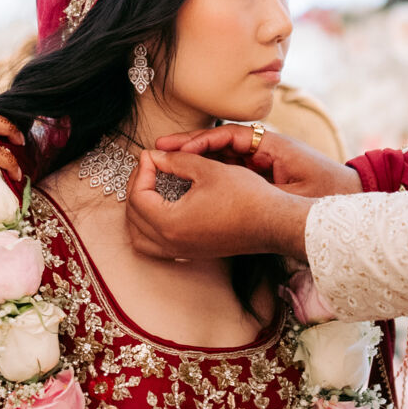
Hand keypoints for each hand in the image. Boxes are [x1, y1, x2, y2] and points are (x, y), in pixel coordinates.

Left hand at [124, 150, 311, 260]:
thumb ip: (175, 161)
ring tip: (150, 188)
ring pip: (140, 238)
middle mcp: (172, 243)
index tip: (152, 154)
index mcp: (170, 223)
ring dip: (138, 213)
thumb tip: (154, 157)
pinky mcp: (193, 253)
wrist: (274, 222)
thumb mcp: (207, 169)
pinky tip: (163, 209)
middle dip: (136, 188)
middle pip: (134, 217)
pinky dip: (150, 229)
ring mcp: (182, 252)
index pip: (138, 196)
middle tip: (149, 167)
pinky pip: (157, 247)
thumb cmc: (246, 196)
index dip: (142, 170)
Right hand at [154, 124, 361, 199]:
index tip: (175, 147)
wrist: (350, 197)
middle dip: (189, 145)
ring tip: (165, 163)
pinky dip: (208, 171)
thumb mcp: (297, 189)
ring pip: (220, 155)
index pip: (229, 135)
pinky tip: (187, 181)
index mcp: (273, 144)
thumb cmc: (329, 191)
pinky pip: (228, 169)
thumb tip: (232, 178)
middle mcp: (264, 148)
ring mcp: (261, 161)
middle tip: (158, 149)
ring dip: (194, 158)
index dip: (200, 139)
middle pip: (219, 142)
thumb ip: (265, 181)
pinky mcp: (260, 174)